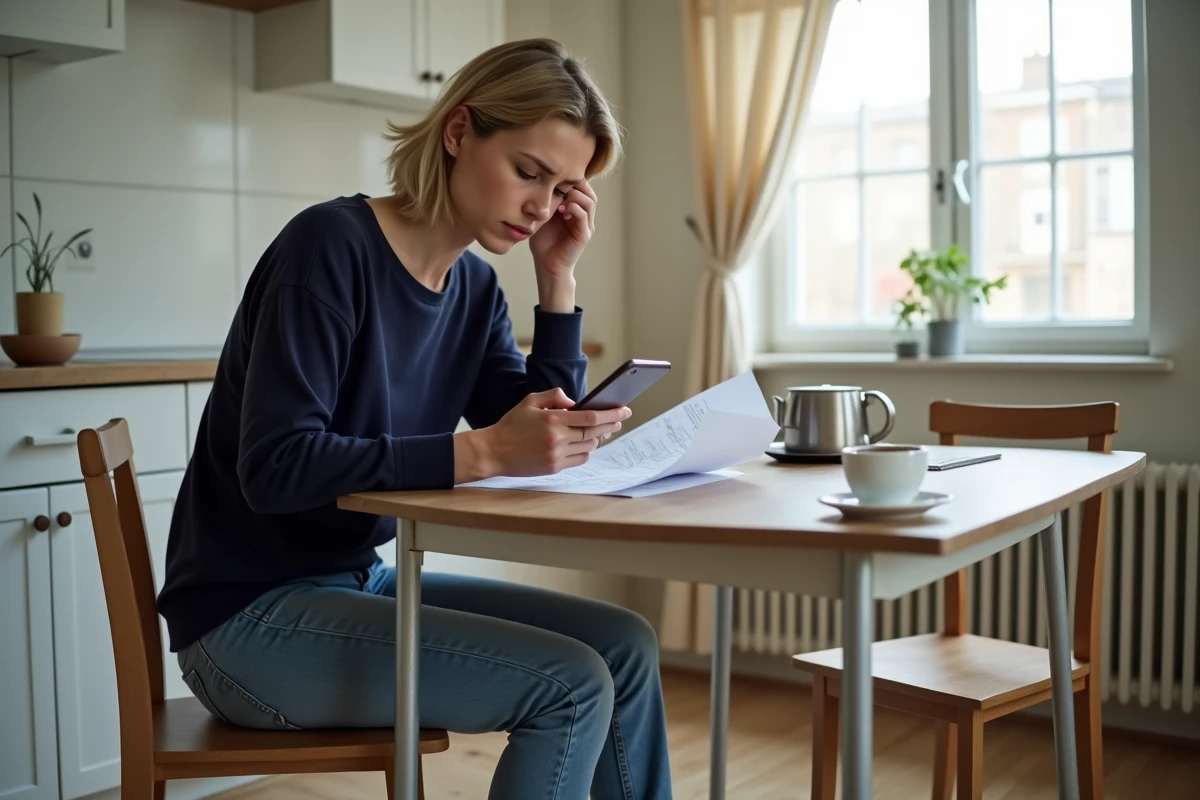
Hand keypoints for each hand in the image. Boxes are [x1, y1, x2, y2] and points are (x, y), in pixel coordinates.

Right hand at [467, 387, 628, 478]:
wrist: (493, 452)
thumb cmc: (511, 425)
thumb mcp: (529, 402)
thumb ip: (553, 396)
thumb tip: (574, 402)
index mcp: (552, 420)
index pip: (591, 416)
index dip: (611, 414)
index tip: (624, 410)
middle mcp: (557, 439)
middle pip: (594, 432)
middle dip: (610, 425)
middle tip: (619, 421)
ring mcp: (556, 455)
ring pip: (589, 447)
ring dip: (597, 438)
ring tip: (600, 431)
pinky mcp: (554, 468)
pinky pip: (579, 459)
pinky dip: (586, 451)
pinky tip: (584, 444)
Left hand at [529, 180, 596, 281]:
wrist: (546, 265)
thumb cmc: (543, 241)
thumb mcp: (543, 216)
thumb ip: (547, 201)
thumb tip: (541, 181)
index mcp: (576, 209)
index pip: (581, 187)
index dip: (570, 179)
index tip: (555, 178)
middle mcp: (584, 216)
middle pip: (588, 191)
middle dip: (575, 184)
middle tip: (559, 184)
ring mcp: (586, 225)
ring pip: (590, 201)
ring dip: (575, 196)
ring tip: (560, 199)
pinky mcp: (584, 235)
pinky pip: (584, 216)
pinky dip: (574, 209)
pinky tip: (562, 210)